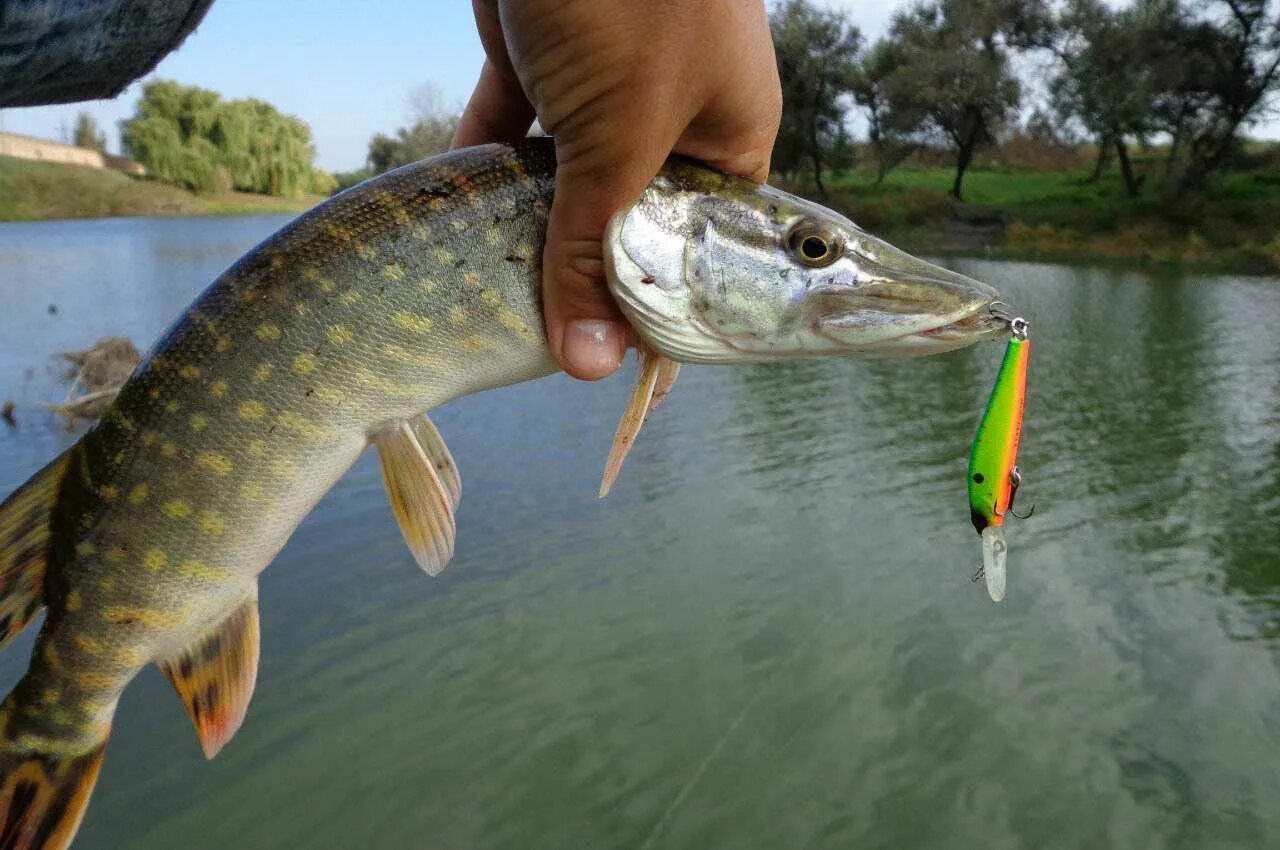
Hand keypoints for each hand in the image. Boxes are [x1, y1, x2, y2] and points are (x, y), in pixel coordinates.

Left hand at [452, 0, 781, 379]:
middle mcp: (669, 121)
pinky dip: (483, 173)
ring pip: (563, 186)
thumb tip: (591, 363)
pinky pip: (510, 135)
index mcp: (725, 139)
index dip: (666, 311)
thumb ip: (593, 246)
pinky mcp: (538, 62)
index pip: (702, 250)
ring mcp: (602, 91)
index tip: (620, 375)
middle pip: (626, 225)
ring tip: (494, 305)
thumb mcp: (619, 137)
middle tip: (541, 347)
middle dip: (586, 279)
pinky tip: (456, 221)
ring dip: (528, 233)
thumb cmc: (630, 1)